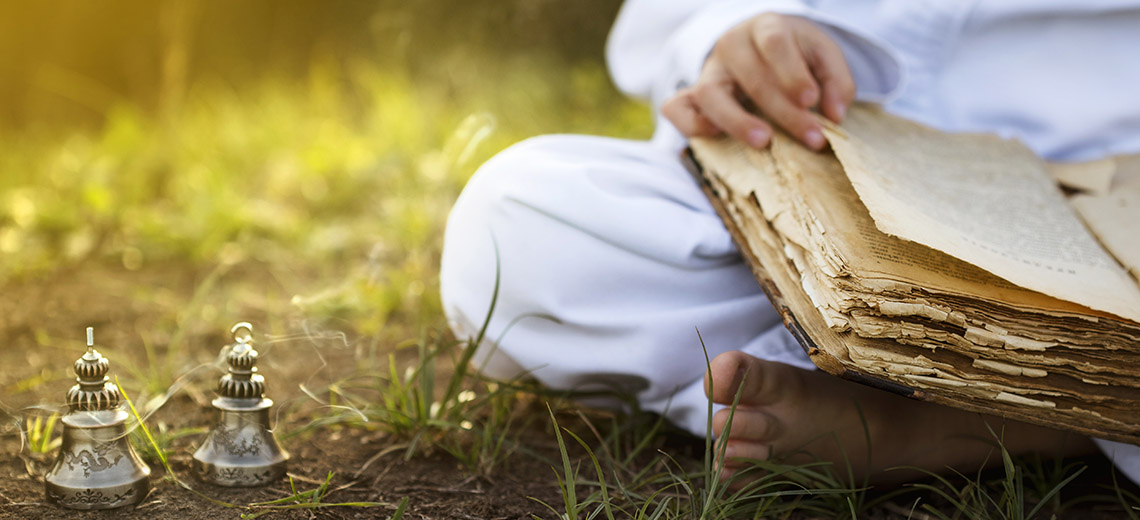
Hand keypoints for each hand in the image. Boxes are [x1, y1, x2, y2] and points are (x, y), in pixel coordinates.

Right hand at [663, 13, 854, 149]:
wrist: (762, 48)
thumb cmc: (796, 55)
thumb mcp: (822, 56)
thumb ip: (836, 82)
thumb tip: (835, 115)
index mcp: (765, 27)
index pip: (774, 42)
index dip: (792, 73)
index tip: (812, 101)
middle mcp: (731, 46)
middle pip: (751, 76)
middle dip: (784, 111)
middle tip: (812, 138)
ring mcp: (708, 72)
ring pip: (708, 93)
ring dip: (735, 121)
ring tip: (763, 142)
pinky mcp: (692, 96)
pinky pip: (676, 108)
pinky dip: (691, 125)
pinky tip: (717, 137)